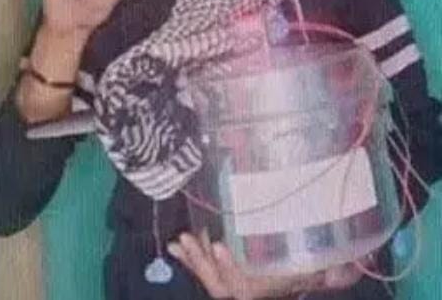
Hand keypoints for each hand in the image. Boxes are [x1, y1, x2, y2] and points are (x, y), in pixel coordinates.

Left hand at [167, 232, 368, 299]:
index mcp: (273, 286)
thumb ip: (338, 269)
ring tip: (181, 241)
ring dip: (195, 261)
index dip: (233, 270)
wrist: (311, 271)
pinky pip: (209, 274)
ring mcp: (241, 285)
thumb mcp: (328, 265)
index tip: (219, 247)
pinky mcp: (233, 276)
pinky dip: (193, 260)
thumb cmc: (318, 264)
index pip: (249, 287)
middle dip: (203, 264)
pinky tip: (179, 245)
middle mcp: (254, 289)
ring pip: (213, 281)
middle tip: (188, 239)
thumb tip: (350, 266)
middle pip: (223, 286)